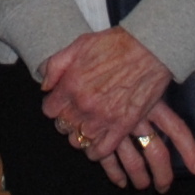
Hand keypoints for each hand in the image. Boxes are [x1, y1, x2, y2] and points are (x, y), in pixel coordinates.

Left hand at [38, 28, 194, 189]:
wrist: (149, 49)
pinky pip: (102, 150)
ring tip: (88, 125)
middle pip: (63, 126)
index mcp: (71, 85)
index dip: (55, 106)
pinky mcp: (123, 126)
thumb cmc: (115, 44)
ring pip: (79, 141)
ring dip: (81, 135)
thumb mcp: (79, 44)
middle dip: (67, 120)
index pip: (49, 110)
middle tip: (77, 113)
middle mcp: (84, 105)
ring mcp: (103, 118)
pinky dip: (96, 150)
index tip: (62, 103)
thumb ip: (55, 65)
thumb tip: (45, 85)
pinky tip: (97, 143)